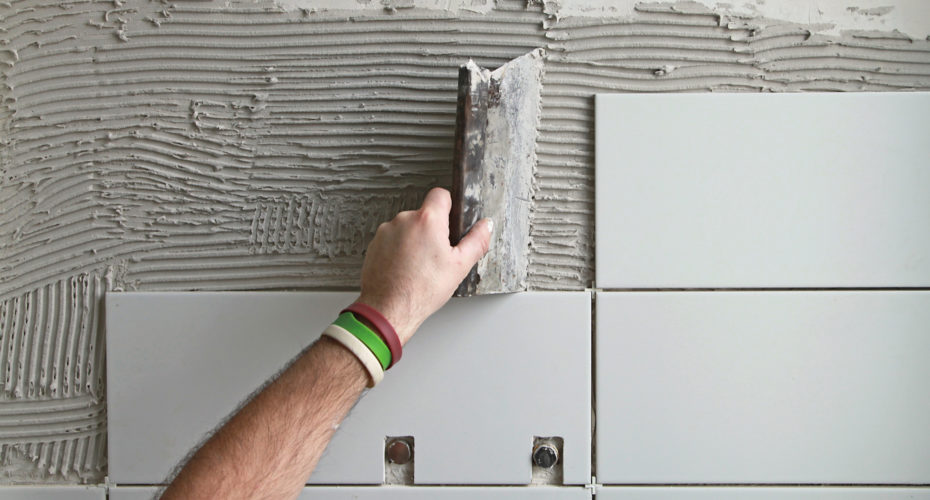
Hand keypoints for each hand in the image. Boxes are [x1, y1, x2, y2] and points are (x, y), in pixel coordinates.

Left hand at [356, 187, 491, 344]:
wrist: (388, 308)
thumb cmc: (421, 290)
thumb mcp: (459, 266)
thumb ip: (476, 241)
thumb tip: (486, 226)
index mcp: (427, 220)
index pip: (440, 194)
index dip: (449, 205)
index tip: (451, 220)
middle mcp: (404, 220)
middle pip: (424, 214)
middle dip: (432, 230)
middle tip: (438, 255)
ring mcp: (386, 231)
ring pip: (408, 228)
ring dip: (415, 240)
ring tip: (420, 266)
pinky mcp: (375, 243)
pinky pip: (392, 239)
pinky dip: (399, 250)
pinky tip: (406, 268)